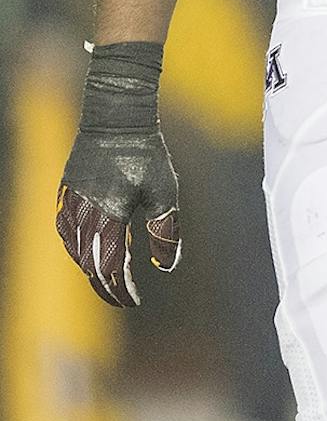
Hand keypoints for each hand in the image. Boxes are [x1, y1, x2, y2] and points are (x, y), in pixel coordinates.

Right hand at [55, 43, 182, 307]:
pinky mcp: (65, 195)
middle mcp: (83, 216)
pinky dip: (77, 249)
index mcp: (108, 218)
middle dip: (106, 286)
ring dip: (91, 268)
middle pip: (89, 265)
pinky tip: (88, 250)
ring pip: (74, 251)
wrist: (115, 119)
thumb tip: (167, 265)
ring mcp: (70, 205)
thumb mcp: (165, 192)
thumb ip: (165, 231)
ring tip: (110, 278)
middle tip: (123, 298)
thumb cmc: (145, 154)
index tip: (134, 301)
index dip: (121, 289)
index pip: (110, 268)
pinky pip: (66, 232)